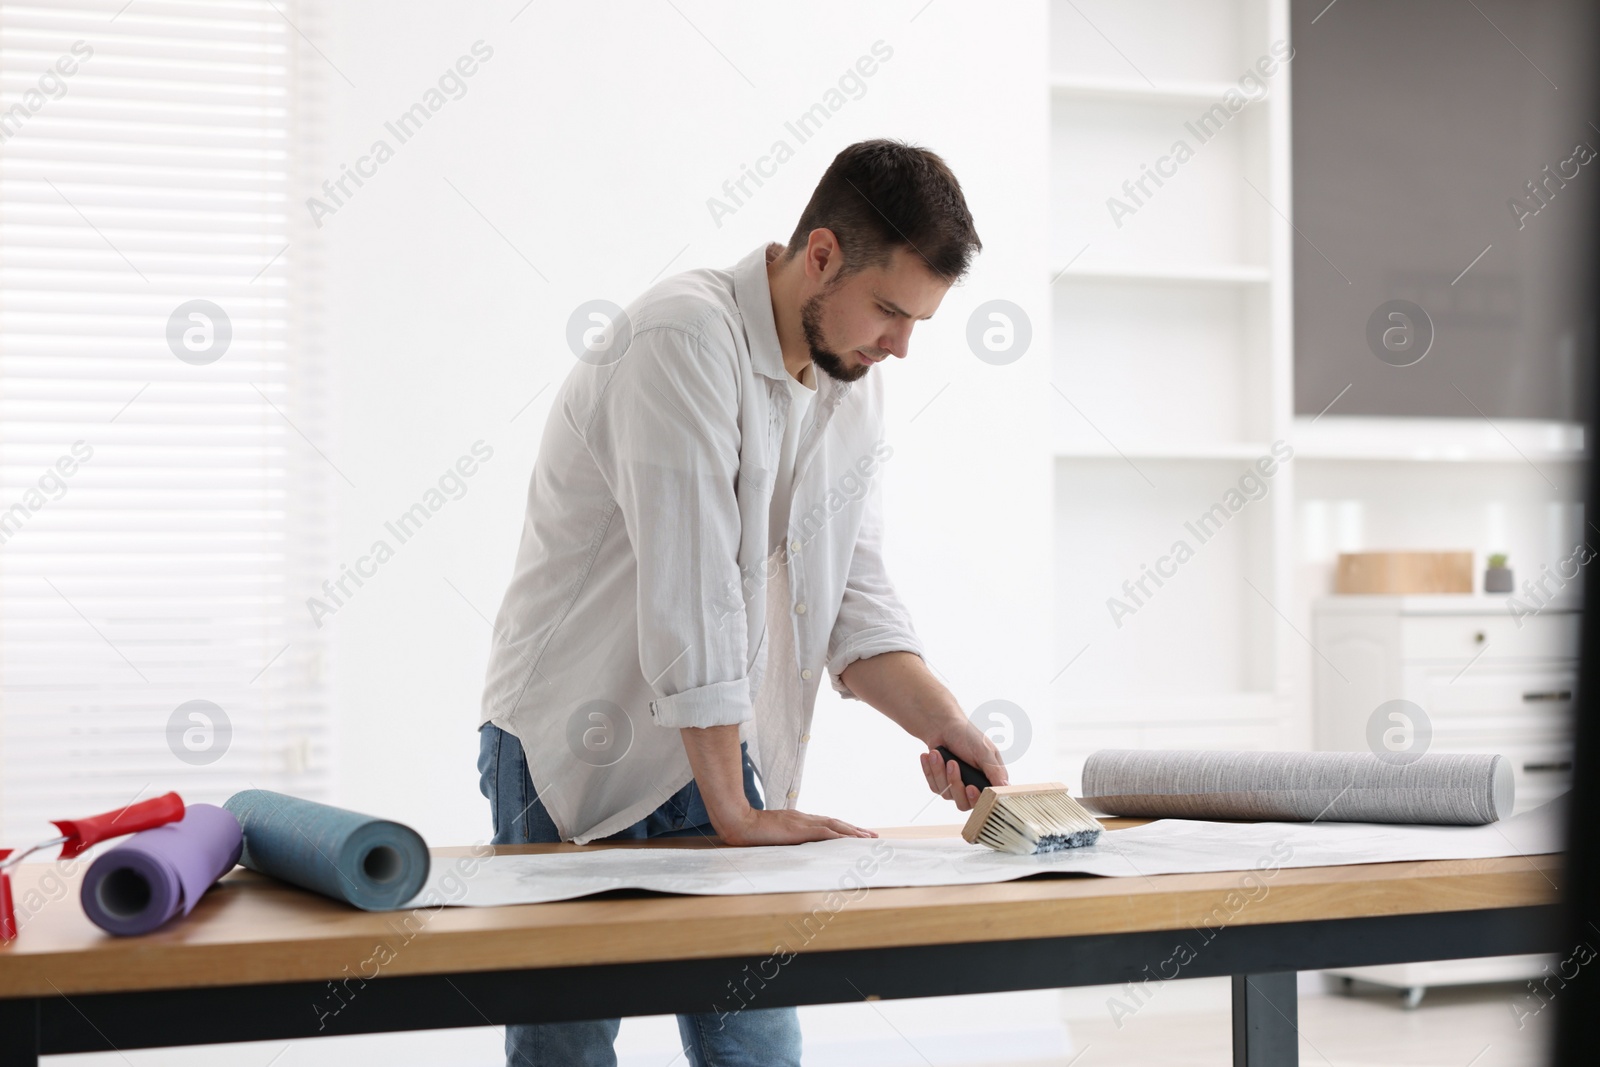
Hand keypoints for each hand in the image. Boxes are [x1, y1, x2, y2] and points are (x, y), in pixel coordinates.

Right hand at [715, 805, 876, 846]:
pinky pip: (823, 833)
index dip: (843, 828)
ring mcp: (801, 823)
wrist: (739, 821)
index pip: (826, 823)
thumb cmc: (751, 829)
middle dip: (855, 830)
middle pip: (835, 823)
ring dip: (852, 833)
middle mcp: (804, 818)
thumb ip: (785, 835)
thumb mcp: (773, 832)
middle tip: (872, 836)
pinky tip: (849, 840)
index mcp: (799, 819)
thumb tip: (793, 843)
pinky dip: (838, 836)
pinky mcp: (798, 830)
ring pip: (833, 826)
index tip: (857, 833)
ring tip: (867, 839)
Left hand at [919, 721, 1008, 812]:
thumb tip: (1006, 787)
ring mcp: (957, 788)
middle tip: (952, 763)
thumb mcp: (984, 751)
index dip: (977, 798)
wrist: (943, 727)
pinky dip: (930, 770)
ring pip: (947, 794)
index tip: (969, 787)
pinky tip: (929, 757)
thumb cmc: (967, 736)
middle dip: (955, 782)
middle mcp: (974, 787)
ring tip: (936, 754)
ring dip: (940, 772)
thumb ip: (994, 771)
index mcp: (989, 780)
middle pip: (964, 803)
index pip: (986, 800)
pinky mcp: (942, 785)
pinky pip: (935, 787)